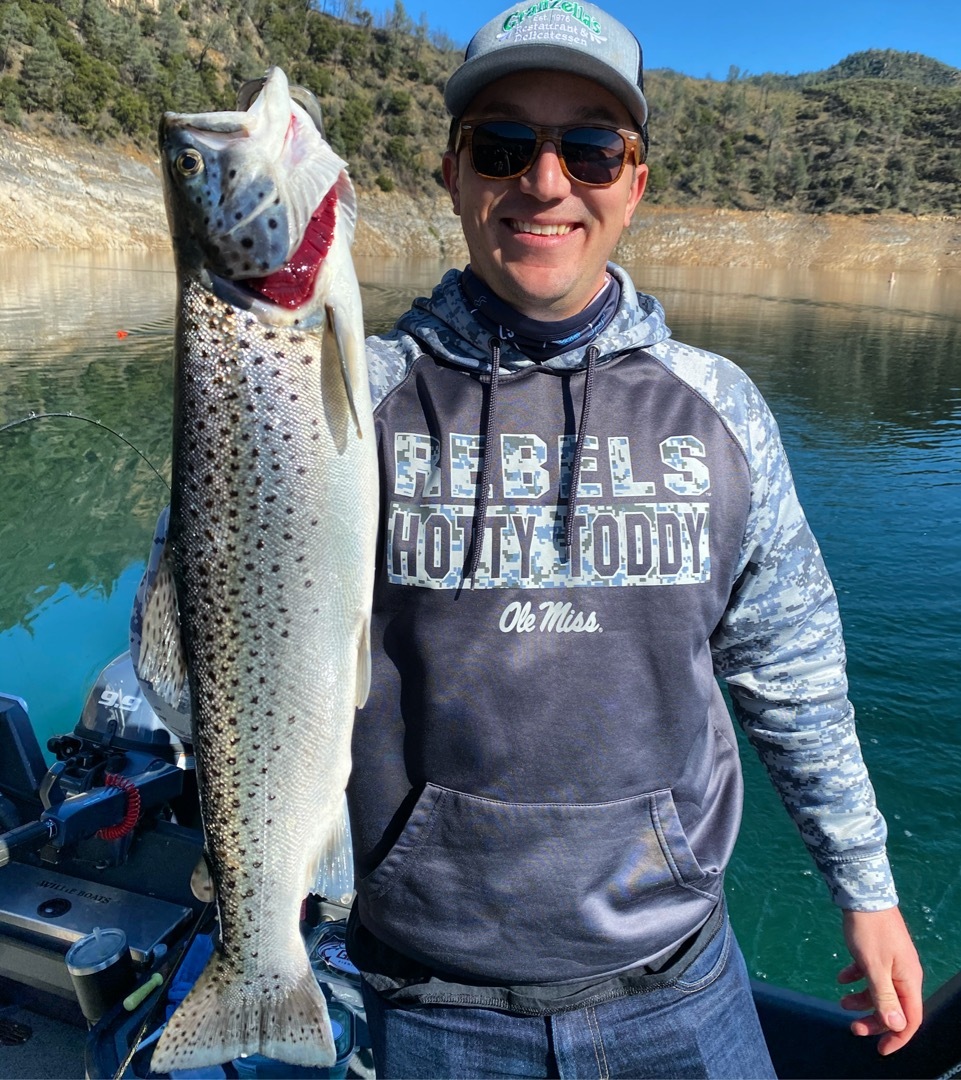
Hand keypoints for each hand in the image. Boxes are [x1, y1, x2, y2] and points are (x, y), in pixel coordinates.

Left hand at [838, 907, 922, 1055]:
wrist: (862, 894)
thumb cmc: (869, 931)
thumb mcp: (874, 966)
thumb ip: (884, 996)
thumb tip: (897, 1025)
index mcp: (908, 979)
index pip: (910, 1019)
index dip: (897, 1037)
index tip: (880, 1049)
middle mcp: (903, 973)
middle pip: (892, 1007)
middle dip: (873, 1020)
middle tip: (852, 1027)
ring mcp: (891, 961)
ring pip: (879, 990)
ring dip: (861, 999)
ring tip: (841, 1001)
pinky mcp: (878, 950)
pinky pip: (869, 972)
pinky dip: (856, 977)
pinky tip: (841, 978)